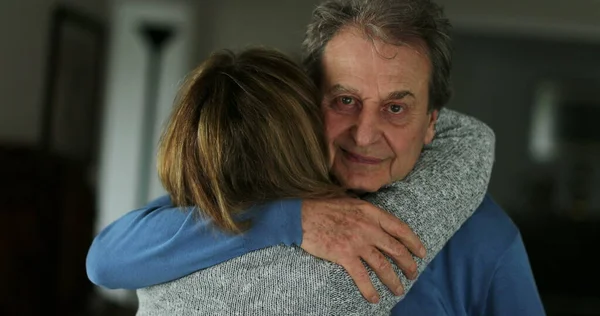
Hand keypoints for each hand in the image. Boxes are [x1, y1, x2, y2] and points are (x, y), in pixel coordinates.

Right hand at [300, 197, 425, 302]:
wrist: (300, 215)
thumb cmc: (321, 206)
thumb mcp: (349, 201)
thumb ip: (364, 211)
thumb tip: (374, 218)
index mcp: (371, 213)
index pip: (400, 228)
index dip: (413, 241)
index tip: (421, 252)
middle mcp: (368, 228)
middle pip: (396, 249)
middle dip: (408, 264)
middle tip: (413, 274)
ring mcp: (357, 242)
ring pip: (383, 265)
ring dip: (393, 280)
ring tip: (399, 290)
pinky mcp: (344, 255)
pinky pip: (362, 276)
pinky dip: (370, 289)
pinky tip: (375, 298)